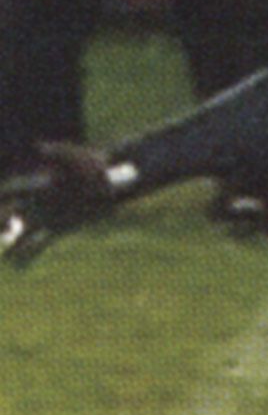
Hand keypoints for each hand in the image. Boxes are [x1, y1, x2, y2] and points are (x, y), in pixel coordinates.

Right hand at [0, 142, 113, 265]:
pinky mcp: (60, 228)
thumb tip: (39, 147)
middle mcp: (39, 202)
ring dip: (12, 245)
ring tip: (3, 259)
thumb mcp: (74, 157)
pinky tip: (19, 267)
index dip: (2, 196)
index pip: (13, 190)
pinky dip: (28, 255)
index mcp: (39, 184)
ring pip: (22, 233)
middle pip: (12, 213)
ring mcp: (48, 217)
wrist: (110, 179)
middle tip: (0, 233)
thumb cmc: (92, 163)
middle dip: (1, 223)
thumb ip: (57, 153)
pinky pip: (40, 243)